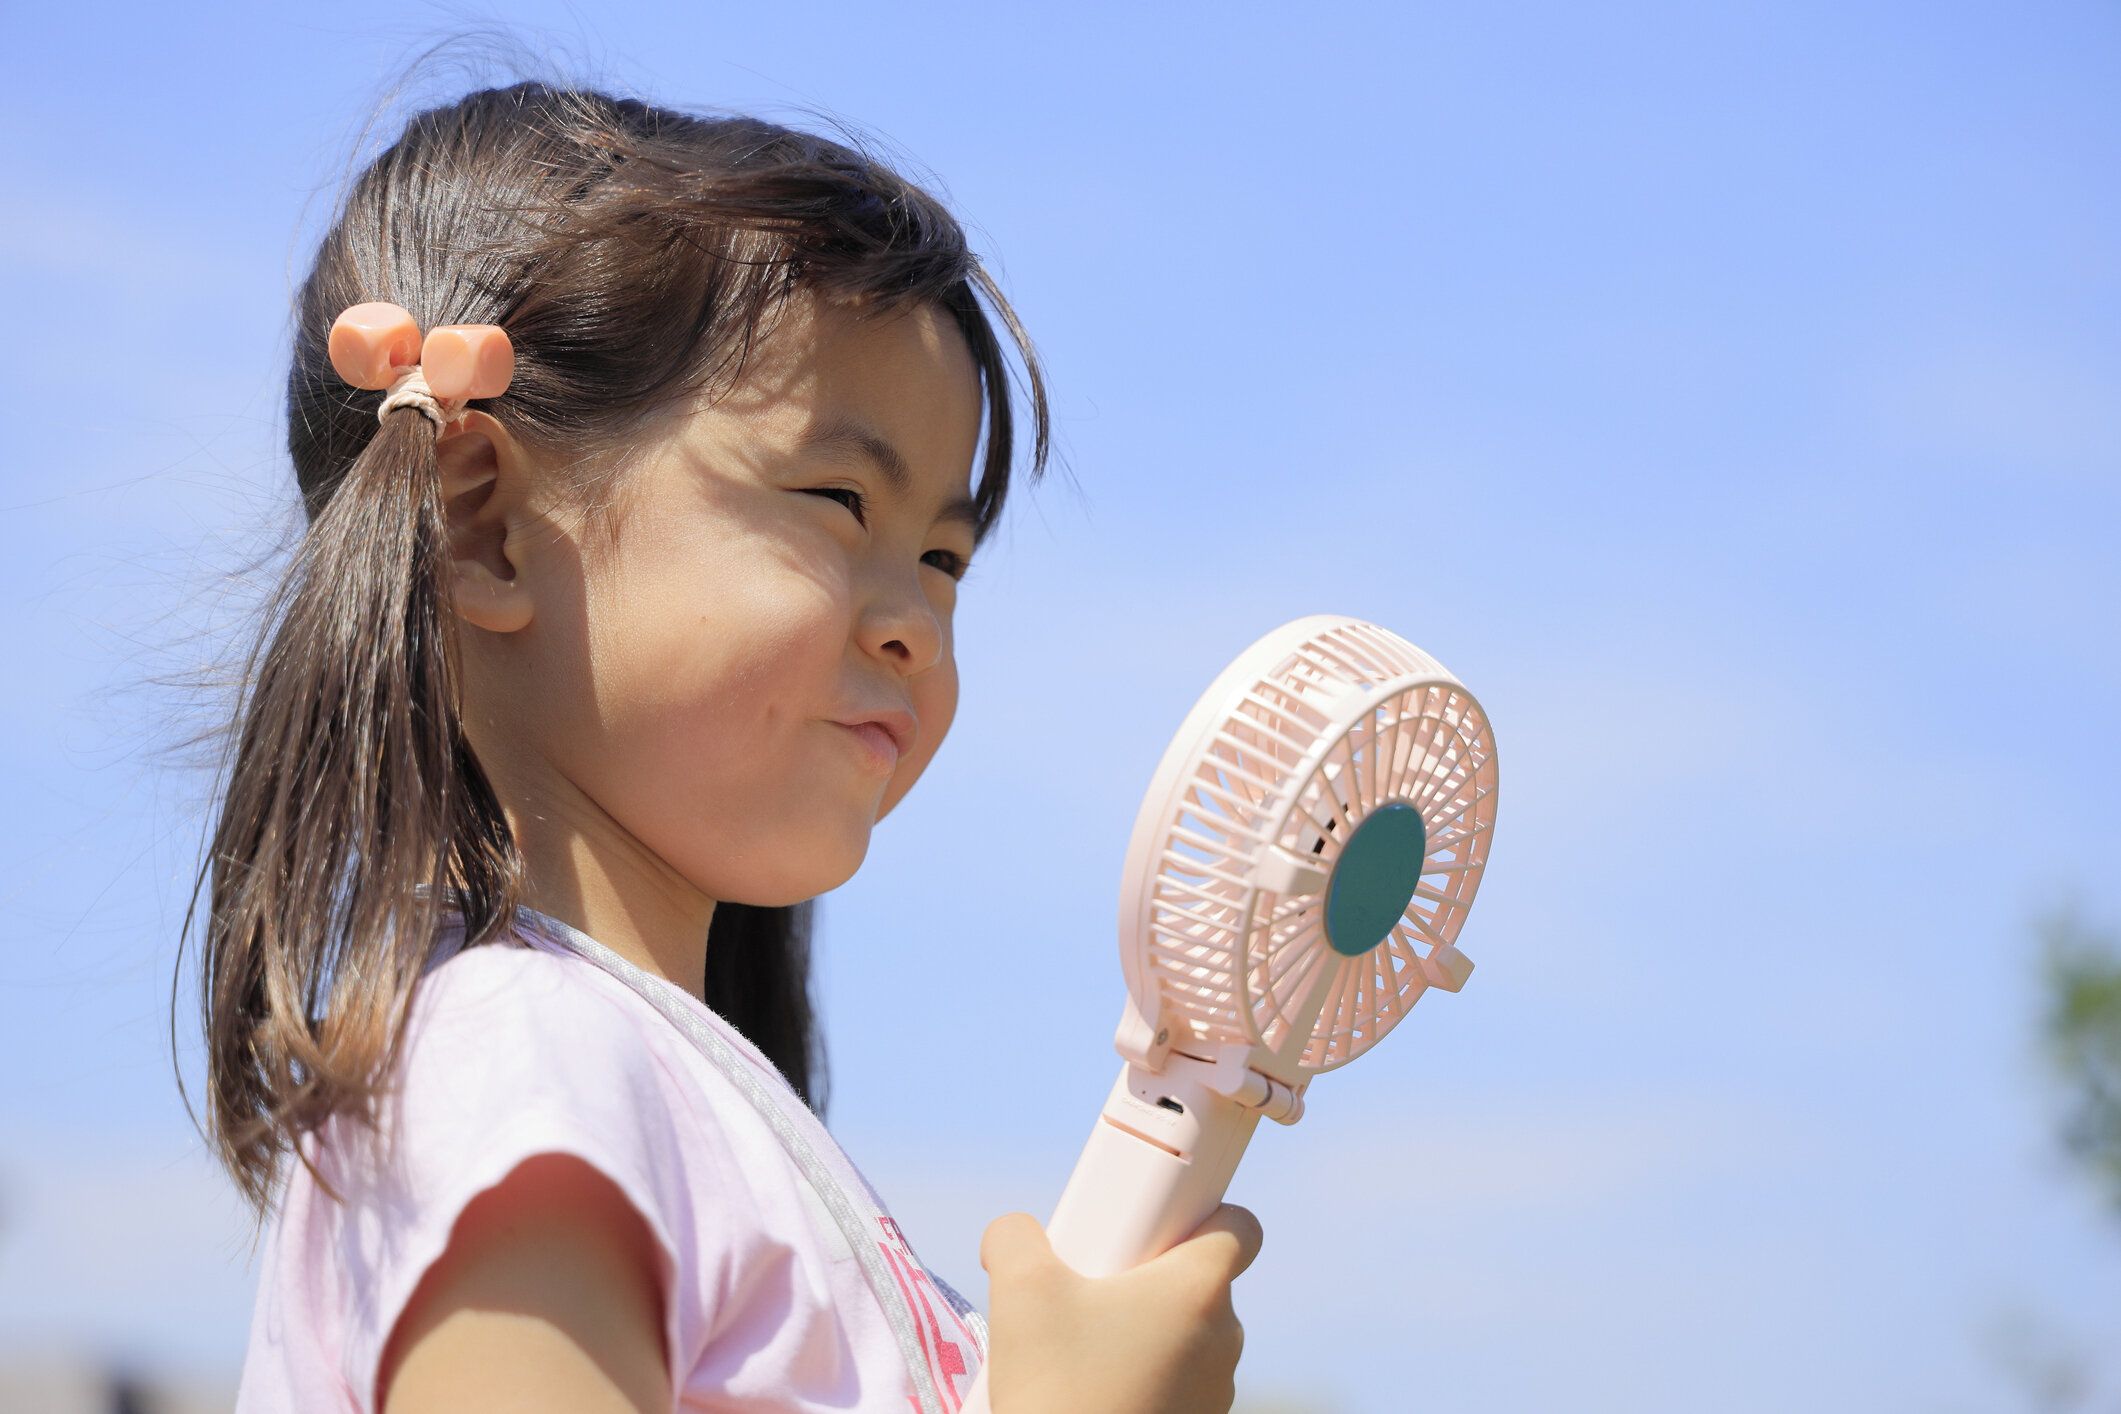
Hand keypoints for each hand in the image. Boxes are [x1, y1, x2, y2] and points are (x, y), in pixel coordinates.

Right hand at [978, 1203, 1262, 1413]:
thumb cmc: (1057, 1387)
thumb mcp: (1019, 1289)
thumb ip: (1015, 1236)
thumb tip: (1015, 1234)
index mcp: (1199, 1288)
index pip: (1242, 1227)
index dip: (1205, 1214)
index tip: (1155, 1226)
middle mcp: (1225, 1337)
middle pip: (1204, 1281)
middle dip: (1154, 1277)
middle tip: (1096, 1286)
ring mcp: (1218, 1390)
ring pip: (1192, 1335)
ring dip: (1150, 1330)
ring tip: (1088, 1345)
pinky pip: (1182, 1381)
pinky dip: (1150, 1375)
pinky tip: (1099, 1386)